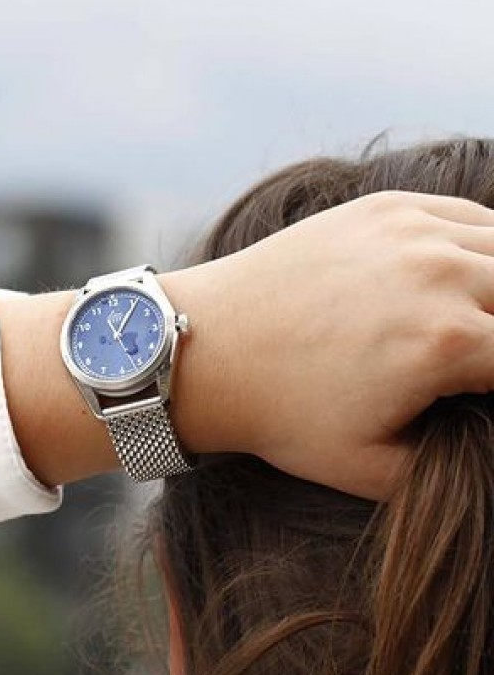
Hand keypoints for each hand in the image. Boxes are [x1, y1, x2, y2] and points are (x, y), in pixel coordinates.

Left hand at [159, 191, 493, 499]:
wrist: (208, 351)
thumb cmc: (280, 414)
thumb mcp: (369, 468)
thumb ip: (459, 465)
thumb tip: (485, 451)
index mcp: (448, 342)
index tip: (477, 392)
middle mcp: (442, 273)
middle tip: (473, 365)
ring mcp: (415, 230)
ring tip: (475, 326)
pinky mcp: (388, 207)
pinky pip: (469, 218)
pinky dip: (479, 249)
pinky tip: (461, 283)